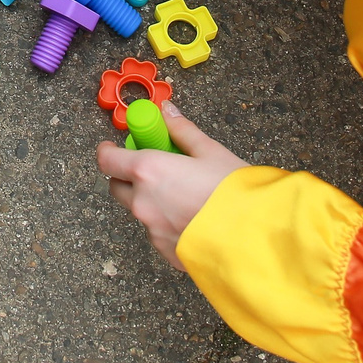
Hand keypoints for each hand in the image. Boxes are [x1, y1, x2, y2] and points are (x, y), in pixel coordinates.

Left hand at [96, 104, 249, 268]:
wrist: (254, 236)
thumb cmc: (234, 191)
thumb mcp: (211, 152)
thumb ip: (183, 131)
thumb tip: (166, 111)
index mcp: (148, 171)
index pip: (108, 161)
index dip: (109, 152)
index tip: (115, 147)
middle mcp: (142, 202)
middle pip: (118, 188)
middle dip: (129, 178)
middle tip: (155, 170)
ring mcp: (152, 230)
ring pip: (141, 212)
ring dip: (151, 202)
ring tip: (185, 197)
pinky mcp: (165, 251)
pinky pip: (158, 233)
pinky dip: (168, 224)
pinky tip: (194, 219)